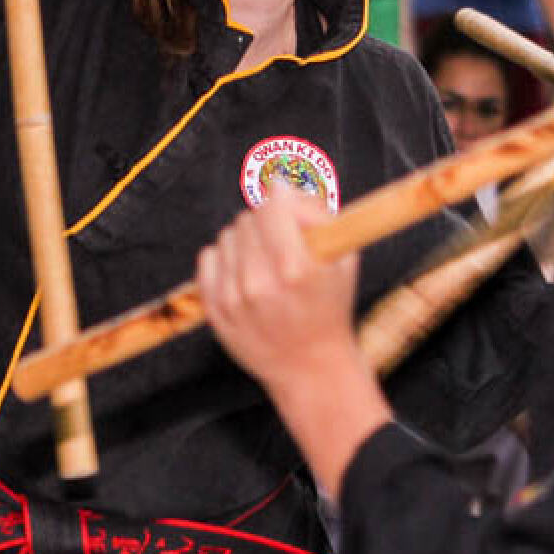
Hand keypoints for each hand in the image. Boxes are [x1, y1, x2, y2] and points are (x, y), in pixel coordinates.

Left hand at [197, 188, 360, 393]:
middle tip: (285, 242)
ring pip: (228, 235)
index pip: (272, 204)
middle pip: (250, 218)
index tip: (288, 204)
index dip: (283, 199)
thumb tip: (281, 185)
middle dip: (269, 223)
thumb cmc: (331, 311)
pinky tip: (247, 273)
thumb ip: (318, 217)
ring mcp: (233, 298)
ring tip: (267, 263)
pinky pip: (209, 257)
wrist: (310, 368)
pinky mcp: (215, 309)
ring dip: (248, 241)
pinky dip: (227, 259)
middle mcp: (260, 282)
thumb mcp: (344, 261)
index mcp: (295, 269)